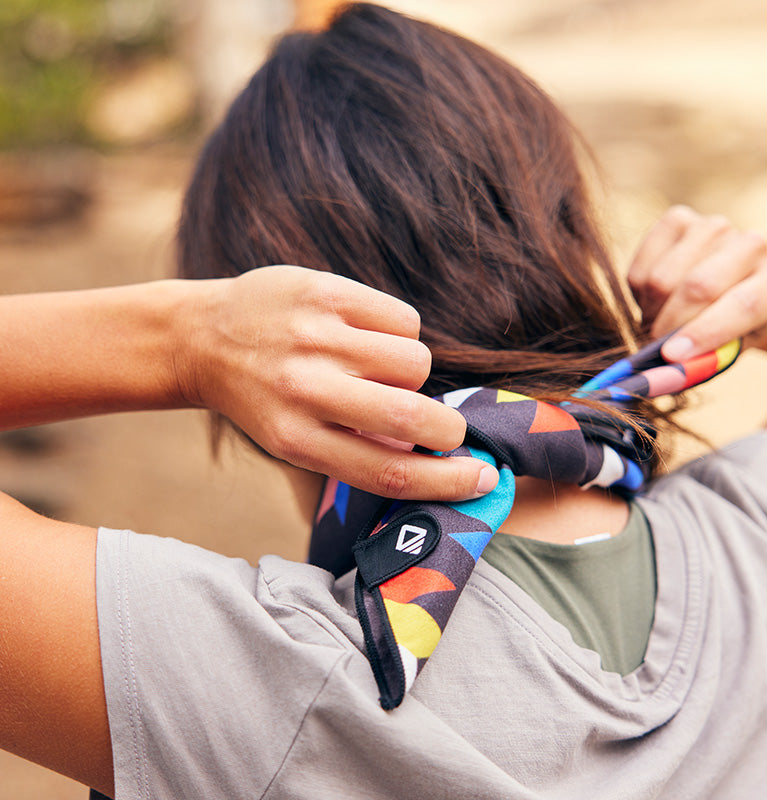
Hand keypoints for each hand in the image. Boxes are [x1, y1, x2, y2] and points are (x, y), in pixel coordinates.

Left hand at [180, 265, 498, 500]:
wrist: (202, 337)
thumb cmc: (263, 397)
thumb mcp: (293, 440)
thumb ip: (353, 451)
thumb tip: (427, 456)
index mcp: (296, 439)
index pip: (387, 471)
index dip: (446, 482)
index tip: (483, 481)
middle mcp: (305, 389)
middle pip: (410, 418)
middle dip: (448, 430)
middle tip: (446, 430)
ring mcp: (316, 337)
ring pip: (415, 361)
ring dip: (411, 374)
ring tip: (378, 370)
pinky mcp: (325, 292)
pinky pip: (403, 319)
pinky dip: (399, 333)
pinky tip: (368, 335)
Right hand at [626, 205, 766, 360]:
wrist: (722, 291)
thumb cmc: (725, 329)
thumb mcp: (724, 352)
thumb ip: (699, 362)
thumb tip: (657, 369)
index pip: (744, 305)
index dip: (705, 332)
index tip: (671, 355)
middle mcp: (752, 246)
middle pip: (699, 286)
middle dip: (669, 323)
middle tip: (655, 345)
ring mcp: (713, 228)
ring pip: (663, 278)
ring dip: (651, 309)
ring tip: (658, 320)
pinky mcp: (678, 220)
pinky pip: (641, 266)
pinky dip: (637, 292)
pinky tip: (652, 298)